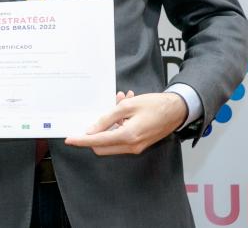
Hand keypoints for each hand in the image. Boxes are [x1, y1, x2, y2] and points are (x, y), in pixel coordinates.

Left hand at [64, 91, 187, 155]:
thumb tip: (91, 131)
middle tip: (97, 114)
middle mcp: (131, 146)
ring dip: (109, 125)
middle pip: (102, 146)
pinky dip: (119, 124)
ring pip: (111, 141)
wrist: (178, 110)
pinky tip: (124, 106)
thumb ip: (107, 118)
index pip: (97, 142)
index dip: (81, 141)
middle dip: (95, 132)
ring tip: (119, 101)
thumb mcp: (127, 106)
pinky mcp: (140, 144)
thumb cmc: (155, 105)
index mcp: (127, 136)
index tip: (69, 139)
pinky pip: (122, 137)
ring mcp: (136, 147)